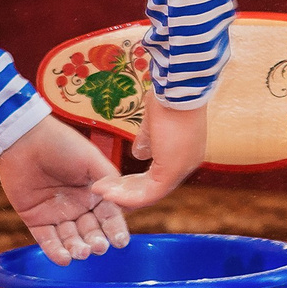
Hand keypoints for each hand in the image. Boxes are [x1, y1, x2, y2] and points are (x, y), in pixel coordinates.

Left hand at [0, 115, 131, 264]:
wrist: (25, 139)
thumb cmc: (62, 144)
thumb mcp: (91, 159)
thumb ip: (109, 181)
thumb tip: (124, 203)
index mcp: (95, 192)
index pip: (109, 216)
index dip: (115, 229)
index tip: (121, 242)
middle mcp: (79, 206)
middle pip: (91, 230)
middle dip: (96, 241)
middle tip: (98, 248)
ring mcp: (57, 214)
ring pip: (70, 238)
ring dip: (77, 248)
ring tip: (81, 253)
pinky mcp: (35, 219)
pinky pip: (47, 240)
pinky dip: (55, 251)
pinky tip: (64, 259)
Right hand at [93, 103, 208, 211]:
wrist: (178, 90)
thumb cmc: (169, 98)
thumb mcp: (153, 123)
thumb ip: (147, 140)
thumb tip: (139, 153)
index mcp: (184, 152)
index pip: (158, 176)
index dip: (136, 182)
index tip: (117, 183)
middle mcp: (186, 164)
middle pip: (153, 188)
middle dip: (126, 192)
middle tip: (105, 193)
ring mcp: (181, 170)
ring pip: (149, 194)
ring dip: (122, 195)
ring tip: (100, 191)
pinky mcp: (172, 172)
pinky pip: (148, 194)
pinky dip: (126, 196)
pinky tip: (108, 192)